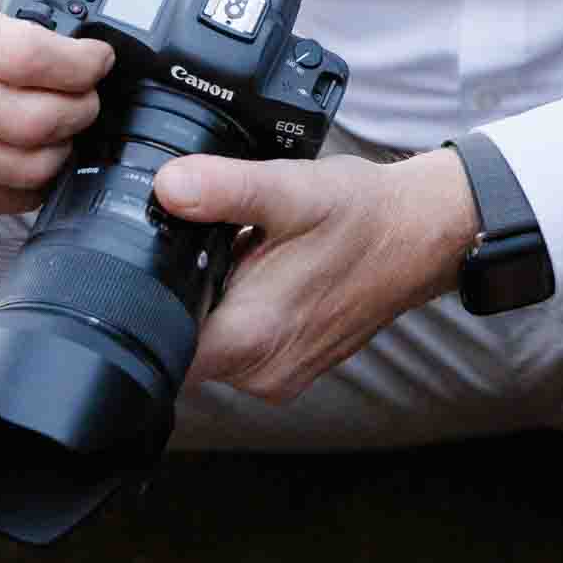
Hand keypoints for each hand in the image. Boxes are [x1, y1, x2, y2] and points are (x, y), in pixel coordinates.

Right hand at [0, 0, 114, 215]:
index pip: (26, 58)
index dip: (81, 62)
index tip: (98, 54)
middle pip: (32, 121)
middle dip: (83, 106)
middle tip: (89, 90)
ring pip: (24, 168)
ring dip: (64, 144)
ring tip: (64, 113)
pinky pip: (3, 200)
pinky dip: (35, 178)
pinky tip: (34, 145)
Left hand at [153, 149, 480, 401]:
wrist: (421, 234)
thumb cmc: (363, 216)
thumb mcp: (289, 188)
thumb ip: (224, 188)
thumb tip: (168, 186)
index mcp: (253, 336)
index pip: (159, 345)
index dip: (141, 304)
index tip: (151, 263)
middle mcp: (261, 372)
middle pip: (177, 343)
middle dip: (181, 293)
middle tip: (216, 245)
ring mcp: (277, 375)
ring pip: (207, 344)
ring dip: (212, 300)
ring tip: (244, 255)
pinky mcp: (289, 366)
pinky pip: (239, 345)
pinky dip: (239, 309)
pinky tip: (261, 271)